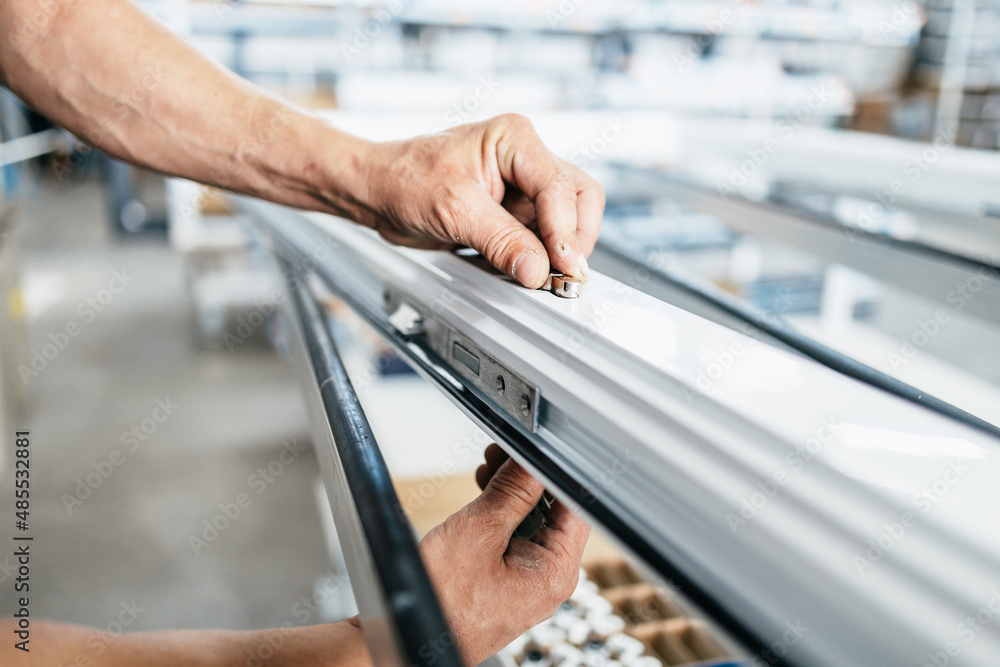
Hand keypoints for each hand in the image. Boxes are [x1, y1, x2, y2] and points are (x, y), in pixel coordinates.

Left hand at [357, 115, 604, 287]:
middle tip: (565, 274)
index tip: (564, 265)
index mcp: (514, 139)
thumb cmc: (403, 180)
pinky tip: (526, 269)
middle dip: (575, 238)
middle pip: (579, 198)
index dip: (566, 231)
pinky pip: (541, 237)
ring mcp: (521, 188)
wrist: (375, 192)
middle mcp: (524, 159)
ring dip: (559, 251)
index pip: (560, 187)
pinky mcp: (512, 214)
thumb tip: (537, 268)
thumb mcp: (454, 209)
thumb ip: (501, 240)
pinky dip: (540, 257)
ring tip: (544, 276)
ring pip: (567, 220)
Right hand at [420, 444, 589, 663]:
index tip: (531, 448)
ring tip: (487, 470)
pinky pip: (513, 539)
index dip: (552, 470)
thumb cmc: (441, 604)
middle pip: (553, 512)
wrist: (407, 641)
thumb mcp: (479, 532)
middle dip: (527, 478)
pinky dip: (500, 515)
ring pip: (531, 522)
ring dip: (511, 493)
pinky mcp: (507, 581)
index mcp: (554, 571)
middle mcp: (547, 579)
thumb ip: (512, 491)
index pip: (573, 506)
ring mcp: (528, 581)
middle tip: (501, 454)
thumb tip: (532, 461)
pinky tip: (482, 496)